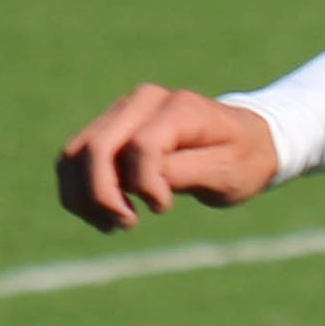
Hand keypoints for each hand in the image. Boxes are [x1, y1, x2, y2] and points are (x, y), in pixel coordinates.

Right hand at [59, 87, 282, 233]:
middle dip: (102, 195)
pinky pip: (76, 157)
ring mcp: (122, 111)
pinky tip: (103, 216)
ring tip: (114, 224)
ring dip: (84, 196)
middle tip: (128, 223)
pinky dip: (79, 190)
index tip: (163, 208)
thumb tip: (136, 181)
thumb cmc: (243, 159)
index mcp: (180, 109)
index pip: (141, 146)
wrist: (248, 140)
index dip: (145, 185)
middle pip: (96, 148)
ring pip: (76, 153)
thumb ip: (182, 173)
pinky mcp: (110, 127)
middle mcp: (143, 102)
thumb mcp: (227, 173)